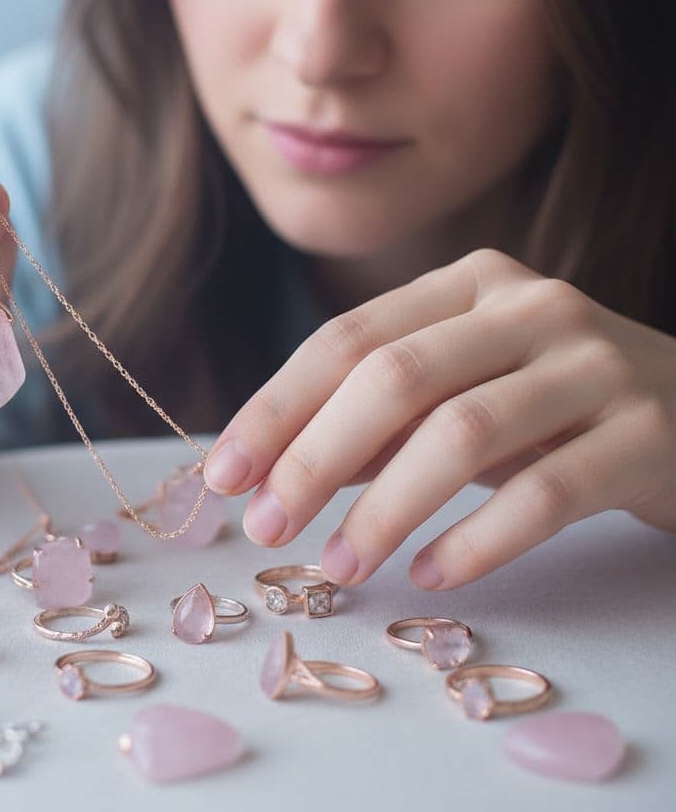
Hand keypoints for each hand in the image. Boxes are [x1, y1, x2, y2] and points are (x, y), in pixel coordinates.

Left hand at [203, 248, 675, 588]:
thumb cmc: (553, 407)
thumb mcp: (461, 393)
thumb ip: (380, 418)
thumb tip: (274, 469)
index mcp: (469, 283)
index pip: (348, 339)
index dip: (277, 407)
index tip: (223, 472)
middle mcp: (531, 305)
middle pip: (394, 377)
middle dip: (313, 457)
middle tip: (265, 527)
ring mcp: (594, 364)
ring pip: (462, 433)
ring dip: (384, 509)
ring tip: (339, 566)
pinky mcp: (648, 432)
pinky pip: (546, 495)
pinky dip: (477, 539)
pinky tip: (430, 572)